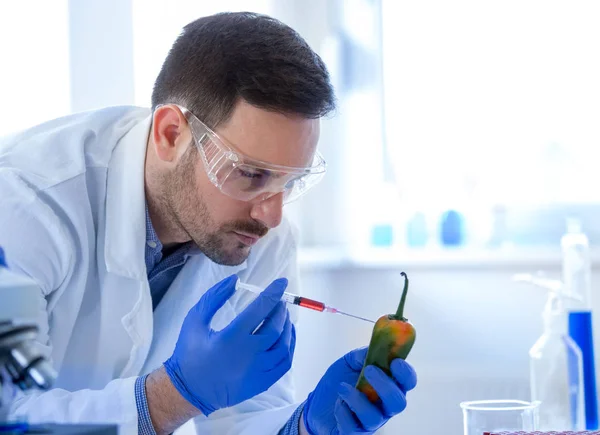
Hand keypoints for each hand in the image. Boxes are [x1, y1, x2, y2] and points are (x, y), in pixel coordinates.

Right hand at [163, 274, 295, 415]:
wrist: (188, 390)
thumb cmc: (190, 352)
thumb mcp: (195, 319)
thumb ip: (214, 297)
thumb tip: (235, 280)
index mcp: (231, 338)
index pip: (260, 309)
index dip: (273, 293)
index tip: (281, 282)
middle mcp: (248, 355)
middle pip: (274, 327)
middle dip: (280, 309)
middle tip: (279, 300)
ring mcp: (257, 372)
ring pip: (283, 346)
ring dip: (287, 327)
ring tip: (283, 316)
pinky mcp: (261, 383)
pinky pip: (284, 363)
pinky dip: (289, 346)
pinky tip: (286, 336)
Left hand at [302, 347, 416, 433]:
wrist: (316, 404)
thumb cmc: (338, 382)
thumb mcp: (348, 363)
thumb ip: (361, 355)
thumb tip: (372, 348)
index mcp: (388, 386)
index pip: (407, 382)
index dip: (406, 373)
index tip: (396, 362)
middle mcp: (383, 406)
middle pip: (398, 403)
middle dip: (386, 386)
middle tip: (369, 370)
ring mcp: (370, 422)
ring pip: (374, 418)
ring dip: (358, 400)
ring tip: (342, 387)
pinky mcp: (353, 432)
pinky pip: (353, 428)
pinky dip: (343, 412)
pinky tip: (337, 403)